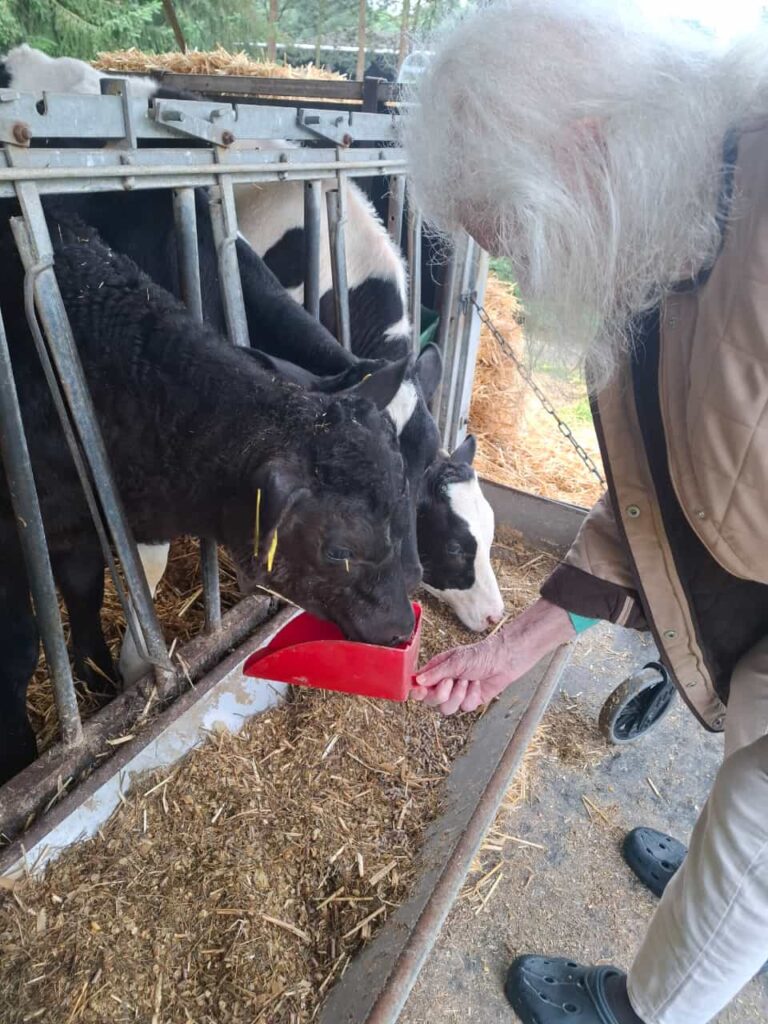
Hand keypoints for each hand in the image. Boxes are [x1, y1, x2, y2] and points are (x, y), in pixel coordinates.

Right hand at [411, 599, 574, 714]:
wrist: (504, 660)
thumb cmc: (480, 654)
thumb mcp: (456, 661)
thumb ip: (436, 672)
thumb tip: (418, 681)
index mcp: (437, 670)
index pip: (419, 686)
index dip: (418, 692)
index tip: (421, 691)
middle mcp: (445, 683)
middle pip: (432, 701)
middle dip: (442, 693)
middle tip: (451, 681)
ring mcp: (457, 693)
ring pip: (447, 709)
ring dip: (459, 695)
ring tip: (468, 681)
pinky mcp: (470, 701)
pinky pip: (465, 708)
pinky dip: (472, 696)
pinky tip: (478, 684)